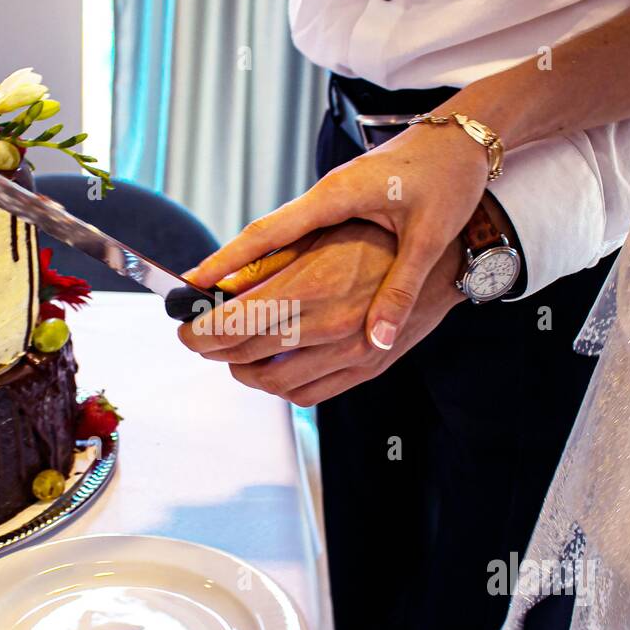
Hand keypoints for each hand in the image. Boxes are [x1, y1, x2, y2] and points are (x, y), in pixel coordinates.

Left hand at [179, 221, 463, 405]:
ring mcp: (348, 355)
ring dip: (241, 370)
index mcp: (312, 288)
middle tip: (199, 336)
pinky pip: (305, 394)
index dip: (198, 331)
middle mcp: (329, 327)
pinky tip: (272, 365)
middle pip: (244, 356)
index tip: (185, 326)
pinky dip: (278, 386)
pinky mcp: (364, 370)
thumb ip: (266, 265)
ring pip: (270, 382)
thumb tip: (218, 283)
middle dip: (211, 348)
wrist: (444, 257)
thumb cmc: (383, 234)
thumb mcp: (317, 235)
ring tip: (233, 350)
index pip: (233, 325)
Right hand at [186, 122, 485, 351]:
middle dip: (227, 266)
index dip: (231, 260)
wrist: (465, 136)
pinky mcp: (343, 198)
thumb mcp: (429, 237)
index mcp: (338, 195)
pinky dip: (278, 254)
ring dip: (250, 262)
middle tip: (193, 297)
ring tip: (220, 296)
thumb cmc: (450, 178)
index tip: (197, 282)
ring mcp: (332, 194)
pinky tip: (269, 279)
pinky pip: (299, 230)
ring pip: (280, 233)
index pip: (270, 232)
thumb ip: (400, 289)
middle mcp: (327, 192)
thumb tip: (380, 342)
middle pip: (263, 234)